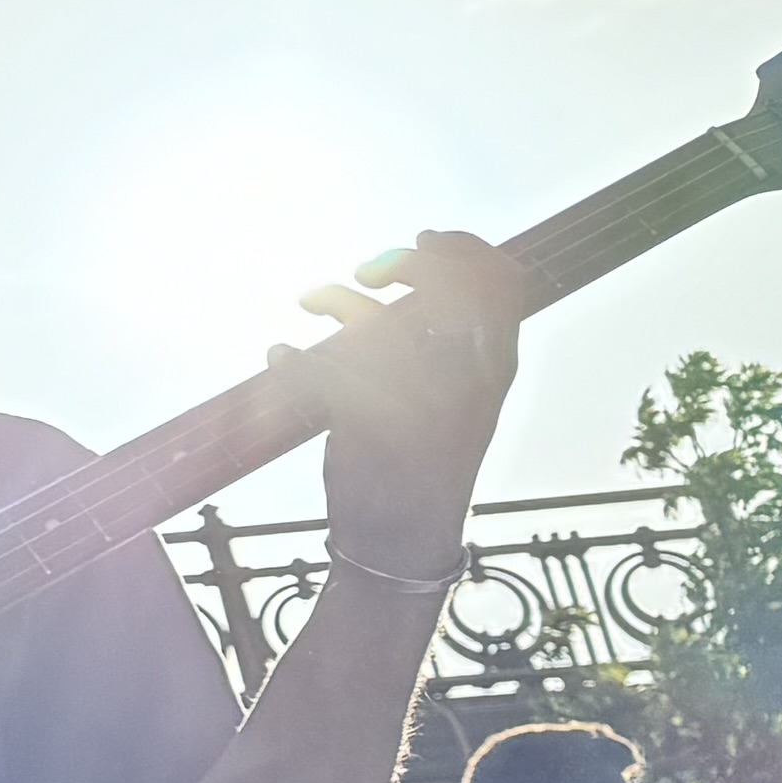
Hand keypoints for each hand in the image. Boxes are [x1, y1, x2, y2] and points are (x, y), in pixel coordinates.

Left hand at [280, 227, 521, 558]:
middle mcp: (467, 379)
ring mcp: (422, 401)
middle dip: (406, 263)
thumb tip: (422, 284)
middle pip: (448, 287)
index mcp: (495, 369)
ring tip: (308, 300)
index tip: (427, 239)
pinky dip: (289, 357)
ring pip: (373, 321)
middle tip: (368, 271)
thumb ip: (451, 346)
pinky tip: (278, 353)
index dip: (465, 248)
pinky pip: (321, 369)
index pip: (503, 282)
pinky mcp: (369, 426)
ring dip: (331, 299)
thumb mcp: (460, 401)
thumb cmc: (423, 462)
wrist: (402, 543)